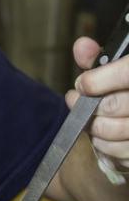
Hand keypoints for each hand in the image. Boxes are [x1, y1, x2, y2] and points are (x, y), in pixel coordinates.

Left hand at [69, 36, 128, 182]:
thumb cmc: (126, 90)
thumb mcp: (118, 69)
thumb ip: (99, 58)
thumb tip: (82, 46)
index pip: (127, 74)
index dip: (99, 80)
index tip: (82, 84)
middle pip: (116, 105)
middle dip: (90, 107)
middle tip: (78, 102)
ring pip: (118, 131)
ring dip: (95, 128)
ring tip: (91, 120)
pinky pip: (124, 154)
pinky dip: (107, 147)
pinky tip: (105, 137)